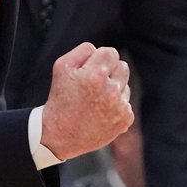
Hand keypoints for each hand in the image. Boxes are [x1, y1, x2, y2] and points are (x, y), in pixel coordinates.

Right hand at [40, 43, 133, 160]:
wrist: (60, 136)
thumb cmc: (60, 98)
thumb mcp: (62, 67)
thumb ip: (84, 50)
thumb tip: (100, 50)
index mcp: (96, 75)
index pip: (111, 52)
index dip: (99, 58)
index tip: (91, 68)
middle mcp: (111, 90)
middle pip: (122, 66)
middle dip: (109, 71)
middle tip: (93, 84)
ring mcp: (120, 107)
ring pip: (125, 85)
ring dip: (113, 88)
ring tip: (94, 100)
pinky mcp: (125, 120)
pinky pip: (126, 103)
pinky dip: (115, 106)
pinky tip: (100, 113)